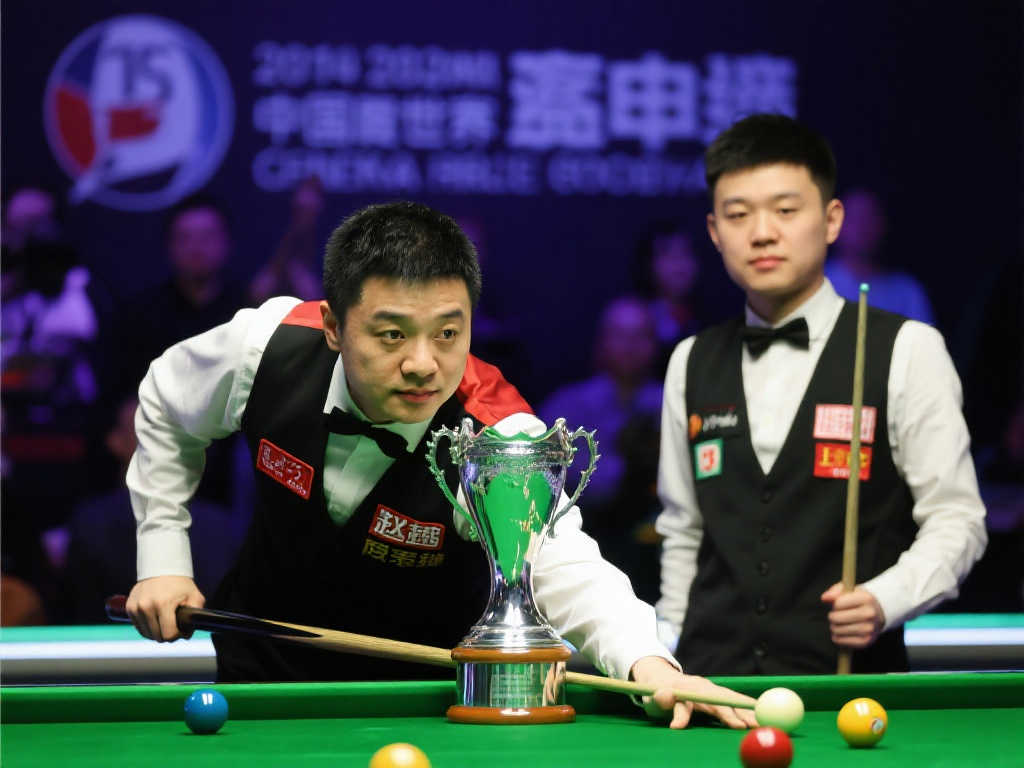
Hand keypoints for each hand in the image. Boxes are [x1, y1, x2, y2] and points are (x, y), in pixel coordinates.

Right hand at [126, 575, 204, 641]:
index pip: (168, 635)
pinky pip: (138, 627)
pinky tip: (156, 620)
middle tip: (175, 626)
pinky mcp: (129, 608)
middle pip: (157, 637)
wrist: (161, 566)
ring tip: (166, 623)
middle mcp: (146, 606)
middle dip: (168, 635)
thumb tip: (187, 633)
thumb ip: (196, 614)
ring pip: (146, 634)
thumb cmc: (180, 583)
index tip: (183, 630)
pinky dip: (148, 627)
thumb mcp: (194, 595)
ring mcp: (135, 607)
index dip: (178, 636)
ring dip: (157, 632)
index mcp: (163, 604)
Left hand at [630, 656, 757, 729]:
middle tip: (761, 726)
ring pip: (736, 700)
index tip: (739, 726)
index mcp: (694, 689)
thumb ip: (662, 701)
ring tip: (767, 722)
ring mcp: (714, 690)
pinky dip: (748, 707)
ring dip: (751, 710)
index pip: (713, 703)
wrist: (661, 678)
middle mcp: (707, 687)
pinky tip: (760, 716)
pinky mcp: (718, 695)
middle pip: (730, 701)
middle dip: (746, 713)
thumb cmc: (659, 691)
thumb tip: (669, 708)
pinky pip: (736, 701)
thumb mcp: (656, 697)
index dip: (727, 715)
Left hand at [820, 582, 885, 648]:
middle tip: (836, 615)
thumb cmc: (857, 600)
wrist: (876, 615)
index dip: (834, 605)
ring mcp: (869, 629)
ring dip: (834, 627)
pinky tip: (843, 632)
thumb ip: (835, 591)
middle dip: (832, 616)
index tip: (839, 605)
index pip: (838, 603)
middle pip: (836, 618)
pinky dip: (837, 637)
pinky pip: (840, 641)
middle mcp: (870, 614)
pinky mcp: (866, 641)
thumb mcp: (848, 590)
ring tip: (840, 623)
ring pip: (837, 630)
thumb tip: (824, 598)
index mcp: (866, 599)